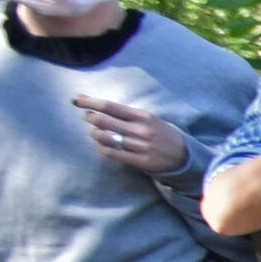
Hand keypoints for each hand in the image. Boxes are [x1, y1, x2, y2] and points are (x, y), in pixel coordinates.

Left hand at [72, 92, 188, 177]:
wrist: (184, 156)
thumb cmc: (162, 134)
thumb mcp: (150, 119)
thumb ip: (127, 114)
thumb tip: (100, 107)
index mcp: (143, 116)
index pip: (109, 106)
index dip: (89, 102)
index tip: (76, 100)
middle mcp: (141, 130)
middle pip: (103, 121)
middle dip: (90, 117)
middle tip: (88, 117)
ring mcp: (140, 146)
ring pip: (105, 138)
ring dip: (94, 134)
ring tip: (95, 132)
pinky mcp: (140, 161)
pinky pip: (112, 153)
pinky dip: (102, 147)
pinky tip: (102, 144)